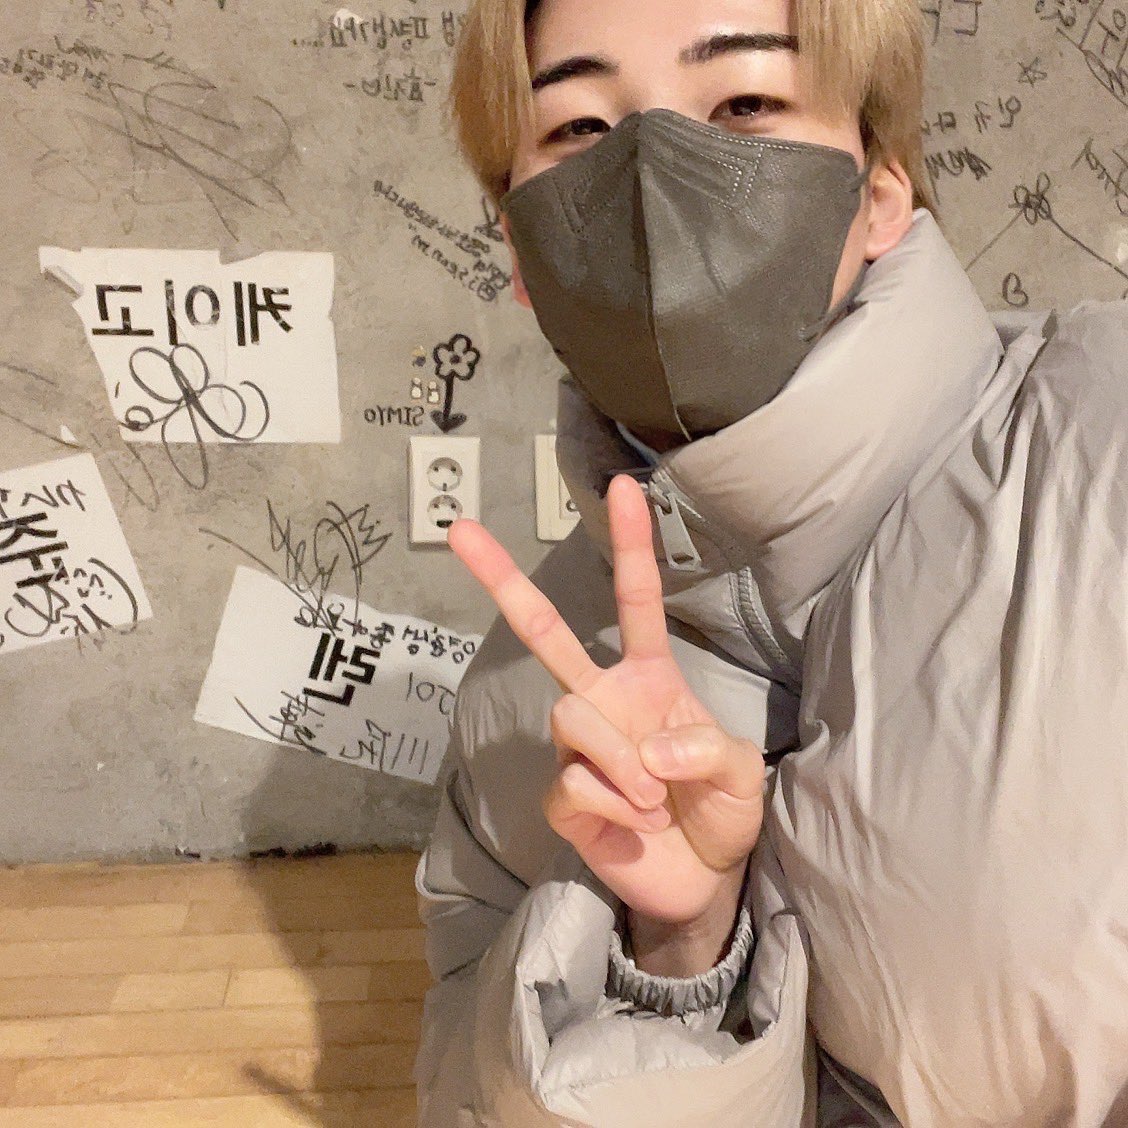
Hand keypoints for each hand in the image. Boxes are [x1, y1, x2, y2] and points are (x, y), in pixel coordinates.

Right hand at [447, 474, 764, 925]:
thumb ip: (708, 749)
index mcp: (649, 678)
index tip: (623, 485)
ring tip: (656, 801)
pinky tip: (635, 824)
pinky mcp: (563, 798)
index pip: (636, 601)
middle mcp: (603, 700)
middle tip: (457, 528)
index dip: (631, 545)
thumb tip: (650, 748)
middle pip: (544, 633)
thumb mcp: (742, 774)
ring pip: (570, 715)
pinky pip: (575, 783)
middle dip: (502, 579)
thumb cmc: (720, 811)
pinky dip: (617, 807)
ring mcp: (578, 749)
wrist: (704, 882)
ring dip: (623, 762)